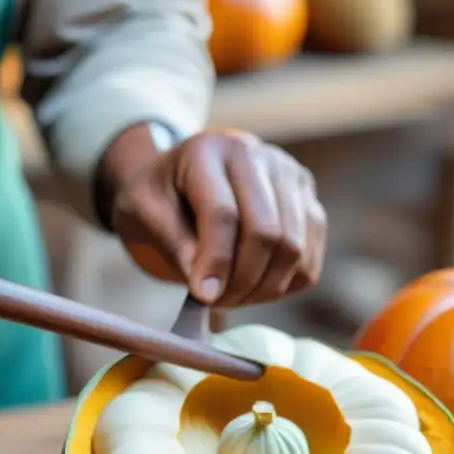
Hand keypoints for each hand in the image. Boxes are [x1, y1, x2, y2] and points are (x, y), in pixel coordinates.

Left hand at [108, 128, 326, 307]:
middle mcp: (258, 155)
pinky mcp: (309, 203)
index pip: (223, 213)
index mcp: (209, 150)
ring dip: (263, 288)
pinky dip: (283, 286)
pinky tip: (252, 288)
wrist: (184, 178)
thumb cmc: (160, 197)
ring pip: (294, 248)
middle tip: (215, 303)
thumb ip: (171, 241)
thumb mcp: (144, 210)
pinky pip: (309, 261)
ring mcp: (291, 177)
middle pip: (267, 232)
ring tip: (231, 297)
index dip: (215, 261)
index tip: (202, 297)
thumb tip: (206, 286)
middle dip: (241, 280)